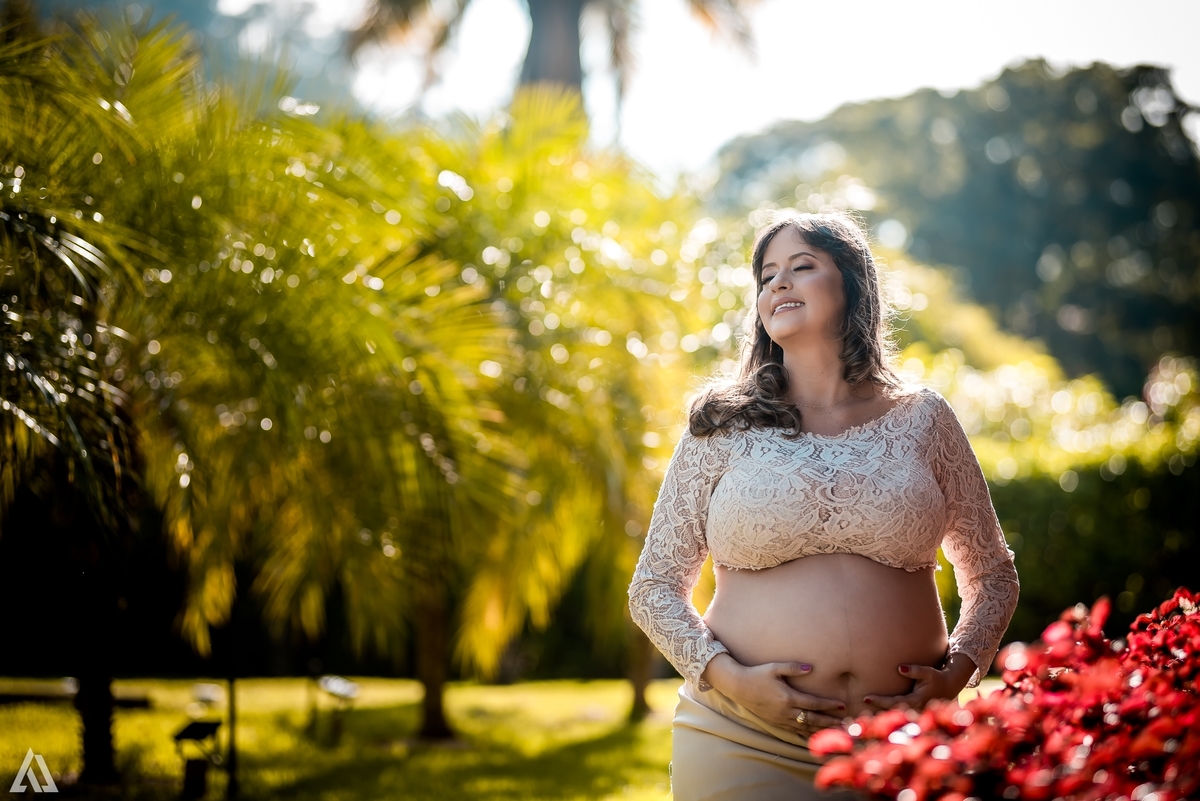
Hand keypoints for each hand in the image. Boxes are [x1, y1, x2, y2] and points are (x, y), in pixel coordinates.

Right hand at [702, 653, 846, 735]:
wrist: (738, 686)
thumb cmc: (757, 674)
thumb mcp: (775, 667)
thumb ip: (793, 667)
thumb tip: (811, 668)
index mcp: (788, 697)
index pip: (813, 703)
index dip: (828, 705)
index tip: (842, 706)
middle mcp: (786, 711)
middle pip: (812, 719)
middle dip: (829, 722)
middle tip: (844, 724)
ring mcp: (780, 719)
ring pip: (804, 727)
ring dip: (820, 729)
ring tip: (835, 731)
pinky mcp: (775, 722)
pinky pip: (794, 730)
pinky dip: (806, 733)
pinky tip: (815, 734)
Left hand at [862, 652, 976, 711]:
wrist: (950, 686)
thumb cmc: (938, 677)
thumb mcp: (928, 672)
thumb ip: (915, 670)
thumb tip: (900, 668)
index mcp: (916, 700)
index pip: (893, 702)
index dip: (880, 701)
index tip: (866, 698)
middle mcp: (914, 709)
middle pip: (891, 712)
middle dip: (875, 710)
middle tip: (858, 705)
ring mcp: (914, 712)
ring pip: (894, 715)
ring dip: (879, 714)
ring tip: (862, 711)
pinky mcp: (914, 711)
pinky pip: (898, 714)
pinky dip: (887, 713)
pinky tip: (874, 712)